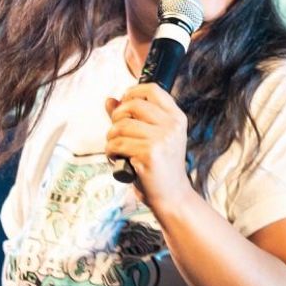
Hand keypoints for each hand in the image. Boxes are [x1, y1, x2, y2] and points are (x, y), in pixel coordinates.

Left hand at [105, 82, 193, 208]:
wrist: (172, 196)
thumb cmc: (159, 165)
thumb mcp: (151, 137)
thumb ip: (130, 117)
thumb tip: (109, 100)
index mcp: (176, 117)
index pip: (152, 89)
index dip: (132, 93)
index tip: (123, 105)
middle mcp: (172, 125)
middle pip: (132, 105)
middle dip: (117, 118)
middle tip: (117, 133)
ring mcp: (162, 139)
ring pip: (120, 126)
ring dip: (111, 139)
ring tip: (118, 149)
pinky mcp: (149, 153)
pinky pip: (116, 144)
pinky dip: (111, 152)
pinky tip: (118, 160)